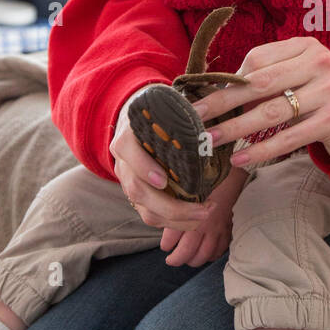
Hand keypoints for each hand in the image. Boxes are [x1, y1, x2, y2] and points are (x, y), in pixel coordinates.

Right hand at [109, 86, 216, 231]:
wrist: (136, 124)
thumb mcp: (165, 107)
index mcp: (127, 137)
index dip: (143, 167)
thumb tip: (205, 112)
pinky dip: (176, 222)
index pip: (127, 150)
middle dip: (171, 206)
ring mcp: (129, 183)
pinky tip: (198, 218)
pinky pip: (153, 217)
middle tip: (204, 208)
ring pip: (145, 210)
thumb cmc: (157, 115)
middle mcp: (124, 163)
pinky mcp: (138, 198)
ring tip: (206, 214)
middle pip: (137, 191)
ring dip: (177, 219)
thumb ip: (183, 112)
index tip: (163, 179)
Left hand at [159, 166, 248, 266]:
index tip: (164, 247)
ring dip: (195, 259)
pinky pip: (221, 248)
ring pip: (205, 254)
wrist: (232, 170)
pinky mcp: (229, 226)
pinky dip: (213, 254)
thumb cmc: (207, 176)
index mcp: (191, 215)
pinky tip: (207, 253)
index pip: (174, 240)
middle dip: (178, 259)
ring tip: (188, 259)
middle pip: (189, 252)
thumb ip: (174, 205)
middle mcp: (205, 225)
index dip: (167, 245)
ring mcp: (219, 228)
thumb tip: (163, 218)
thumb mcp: (184, 187)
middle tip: (171, 259)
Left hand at [191, 37, 329, 170]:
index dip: (228, 80)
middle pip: (261, 83)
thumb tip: (216, 93)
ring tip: (211, 140)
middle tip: (194, 118)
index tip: (203, 97)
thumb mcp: (300, 75)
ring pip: (272, 112)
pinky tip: (240, 159)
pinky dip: (262, 150)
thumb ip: (269, 77)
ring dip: (237, 128)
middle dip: (223, 102)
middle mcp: (320, 62)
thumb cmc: (321, 96)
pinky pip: (290, 137)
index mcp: (306, 46)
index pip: (258, 59)